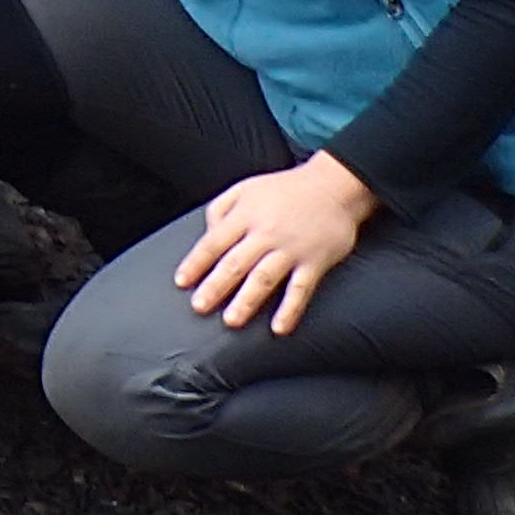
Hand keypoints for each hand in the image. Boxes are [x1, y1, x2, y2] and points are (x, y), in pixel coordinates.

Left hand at [177, 152, 378, 331]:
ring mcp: (291, 248)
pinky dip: (290, 309)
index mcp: (245, 215)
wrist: (333, 186)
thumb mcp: (245, 188)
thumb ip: (221, 209)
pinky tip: (279, 328)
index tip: (181, 282)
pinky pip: (301, 289)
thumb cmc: (284, 189)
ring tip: (231, 321)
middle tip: (199, 306)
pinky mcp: (315, 261)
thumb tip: (207, 235)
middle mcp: (265, 233)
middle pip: (235, 263)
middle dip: (215, 286)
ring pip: (264, 278)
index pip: (213, 242)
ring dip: (246, 301)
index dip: (196, 263)